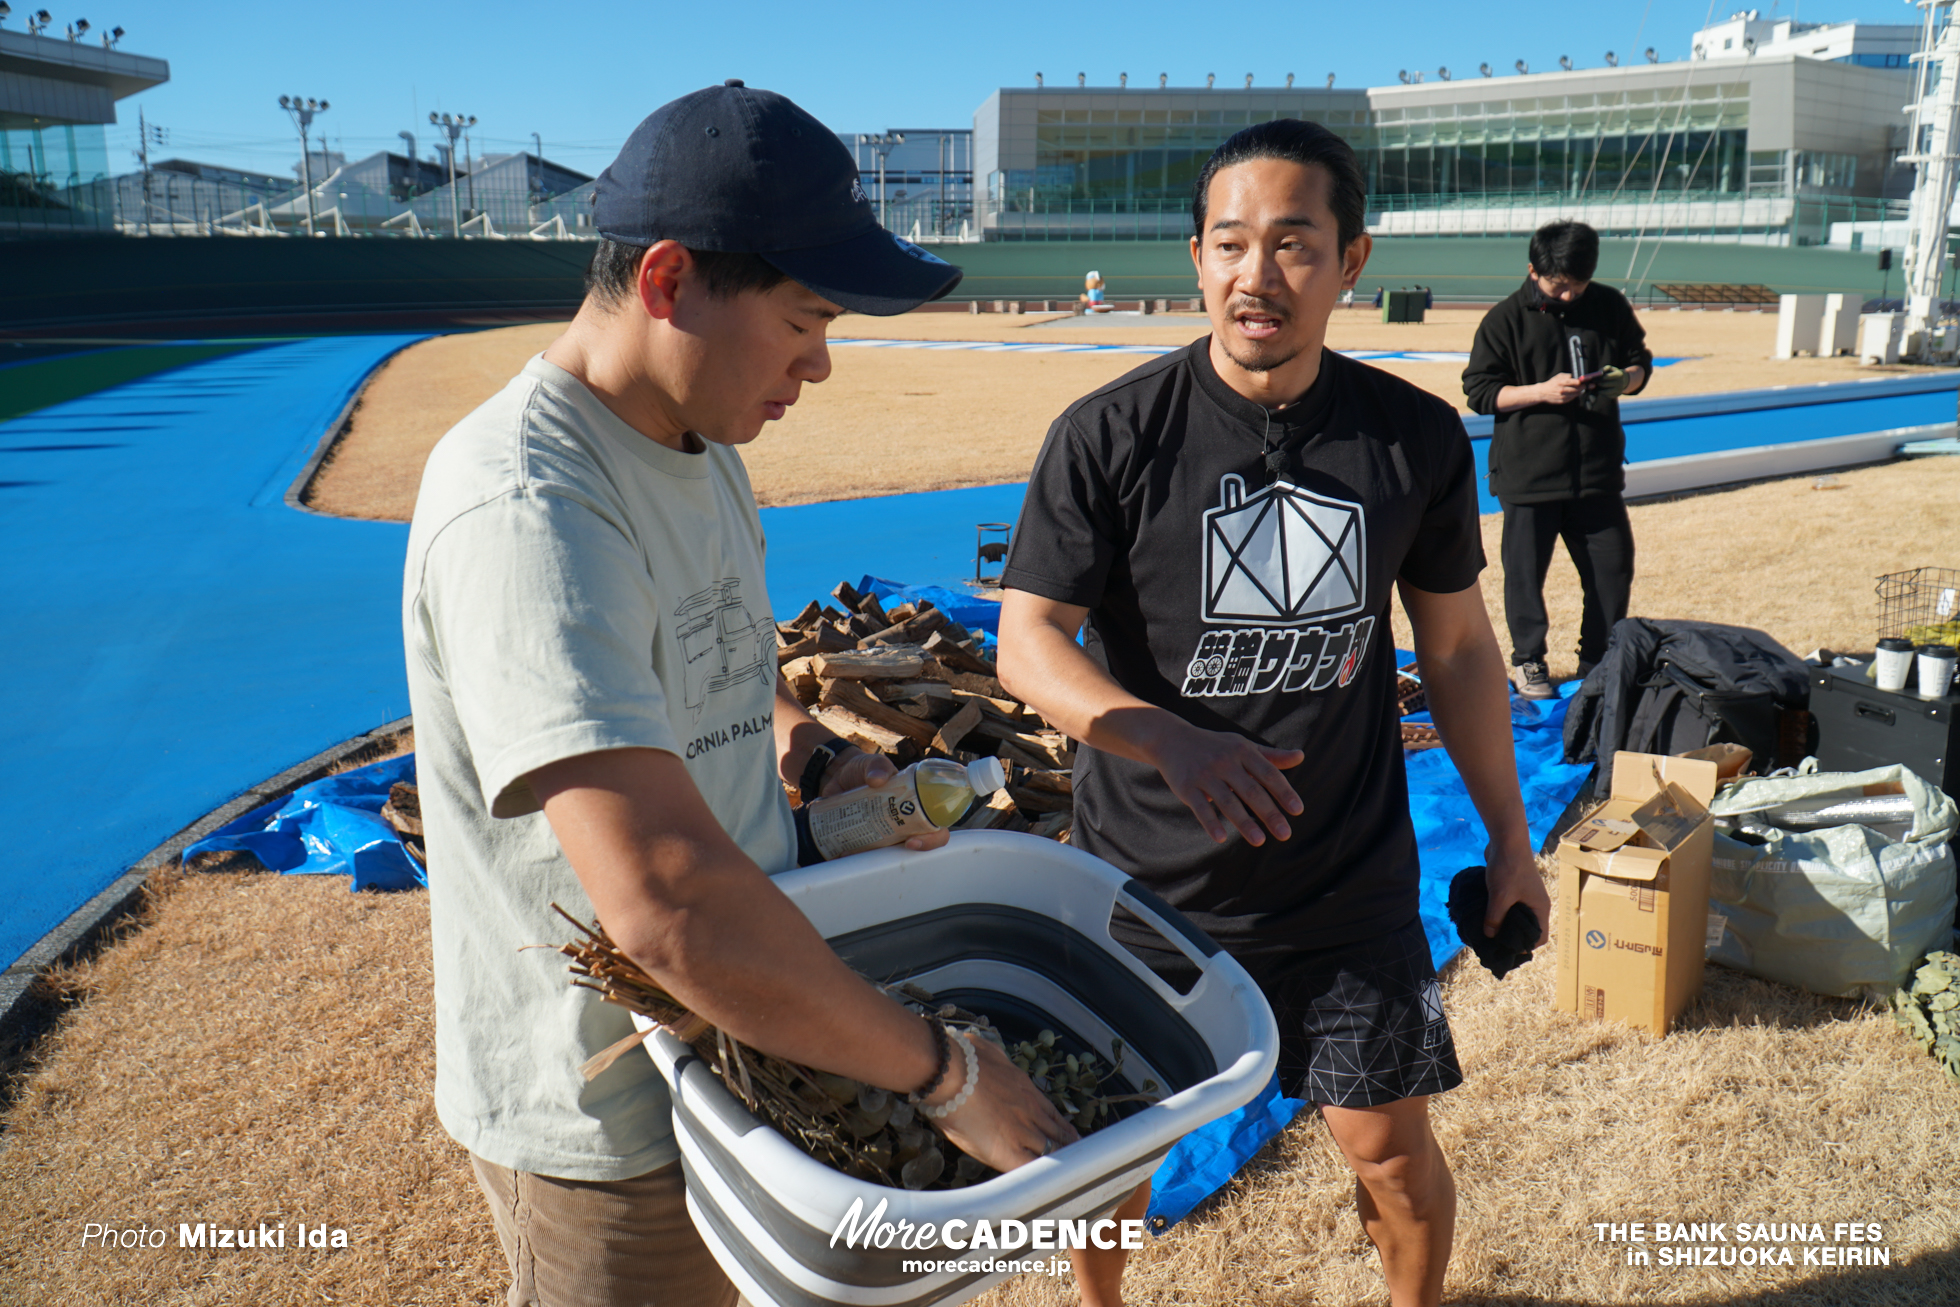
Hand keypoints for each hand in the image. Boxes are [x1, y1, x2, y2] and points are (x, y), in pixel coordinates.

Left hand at [822, 750, 949, 850]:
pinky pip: (863, 855)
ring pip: (886, 856)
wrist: (836, 774)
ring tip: (852, 852)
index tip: (912, 842)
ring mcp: (882, 833)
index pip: (935, 827)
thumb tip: (877, 780)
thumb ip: (877, 766)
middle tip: (877, 852)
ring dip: (873, 860)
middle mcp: (902, 824)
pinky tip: (842, 853)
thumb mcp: (873, 763)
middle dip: (899, 857)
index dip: (932, 839)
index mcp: (914, 806)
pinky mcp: (861, 838)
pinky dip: (855, 858)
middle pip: (913, 847)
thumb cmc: (863, 769)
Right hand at [931, 1033, 1079, 1171]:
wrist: (951, 1074)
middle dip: (1066, 1146)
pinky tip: (1045, 1186)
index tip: (1069, 1134)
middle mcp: (1030, 1112)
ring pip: (1050, 1153)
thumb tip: (993, 1057)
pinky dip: (1038, 1178)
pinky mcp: (1008, 1153)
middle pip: (1057, 1134)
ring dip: (1056, 1162)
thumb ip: (997, 1058)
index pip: (1051, 1114)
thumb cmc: (964, 1060)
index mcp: (1026, 1090)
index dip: (1061, 1126)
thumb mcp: (989, 1051)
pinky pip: (1030, 1170)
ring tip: (1067, 1175)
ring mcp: (1022, 1133)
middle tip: (1077, 1157)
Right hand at [1145, 719, 1303, 845]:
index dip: (1284, 792)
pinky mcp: (1186, 787)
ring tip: (1259, 841)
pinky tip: (1221, 838)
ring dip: (1244, 822)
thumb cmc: (1215, 746)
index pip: (1268, 774)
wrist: (1171, 739)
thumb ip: (1271, 756)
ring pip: (1227, 801)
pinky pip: (1200, 807)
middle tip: (1285, 834)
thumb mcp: (1242, 746)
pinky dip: (1210, 822)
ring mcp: (1204, 774)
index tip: (1297, 811)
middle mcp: (1224, 762)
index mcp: (1242, 751)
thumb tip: (1301, 756)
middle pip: (1251, 791)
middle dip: (1270, 813)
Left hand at [1482, 838, 1549, 947]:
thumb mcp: (1500, 896)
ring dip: (1503, 924)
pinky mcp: (1513, 888)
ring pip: (1515, 917)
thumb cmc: (1508, 868)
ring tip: (1487, 932)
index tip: (1507, 949)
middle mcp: (1535, 904)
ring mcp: (1525, 895)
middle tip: (1493, 943)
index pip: (1539, 937)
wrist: (1506, 840)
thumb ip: (1495, 917)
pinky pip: (1508, 906)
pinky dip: (1499, 912)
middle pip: (1526, 929)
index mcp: (1540, 908)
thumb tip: (1489, 936)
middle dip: (1511, 936)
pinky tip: (1485, 916)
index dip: (1526, 946)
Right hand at [1536, 372, 1587, 404]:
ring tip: (1581, 389)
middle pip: (1577, 389)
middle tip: (1585, 385)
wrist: (1542, 392)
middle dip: (1583, 387)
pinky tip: (1574, 393)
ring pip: (1576, 394)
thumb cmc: (1552, 383)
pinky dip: (1574, 396)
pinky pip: (1572, 398)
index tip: (1587, 381)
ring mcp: (1562, 396)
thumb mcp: (1558, 376)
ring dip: (1580, 391)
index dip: (1582, 381)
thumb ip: (1568, 375)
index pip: (1576, 382)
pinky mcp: (1562, 401)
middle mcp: (1562, 390)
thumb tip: (1577, 376)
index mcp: (1561, 382)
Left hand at [1593, 365, 1629, 399]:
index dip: (1599, 378)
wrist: (1621, 380)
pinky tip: (1601, 390)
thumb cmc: (1613, 373)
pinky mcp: (1617, 395)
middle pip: (1605, 384)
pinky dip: (1603, 394)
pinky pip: (1607, 396)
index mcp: (1619, 375)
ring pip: (1606, 392)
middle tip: (1593, 383)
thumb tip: (1600, 372)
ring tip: (1596, 386)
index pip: (1606, 377)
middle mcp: (1620, 383)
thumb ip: (1605, 368)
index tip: (1594, 378)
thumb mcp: (1610, 368)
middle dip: (1598, 383)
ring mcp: (1619, 390)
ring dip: (1599, 390)